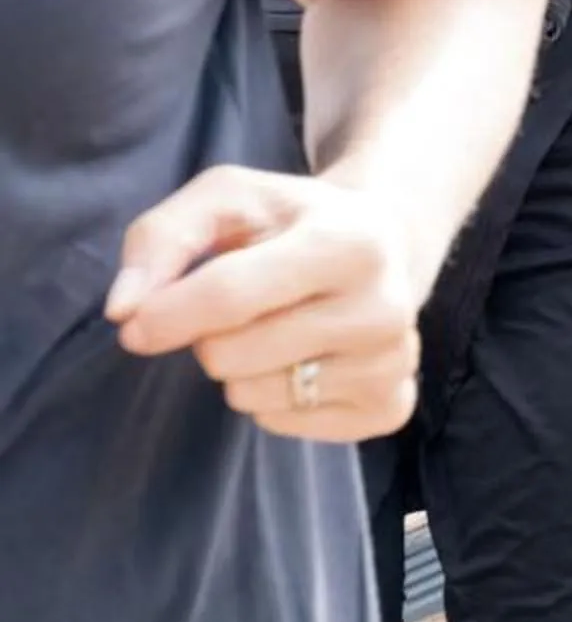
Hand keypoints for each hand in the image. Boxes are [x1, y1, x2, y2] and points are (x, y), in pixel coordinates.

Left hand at [106, 166, 428, 442]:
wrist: (385, 240)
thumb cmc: (291, 219)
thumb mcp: (228, 197)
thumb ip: (162, 238)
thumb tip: (125, 310)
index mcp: (353, 241)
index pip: (229, 295)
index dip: (164, 314)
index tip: (135, 322)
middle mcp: (388, 306)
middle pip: (228, 355)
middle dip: (209, 335)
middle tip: (244, 305)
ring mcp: (395, 362)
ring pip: (250, 396)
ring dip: (240, 368)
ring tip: (277, 327)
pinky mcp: (390, 406)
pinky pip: (279, 425)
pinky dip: (271, 399)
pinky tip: (304, 357)